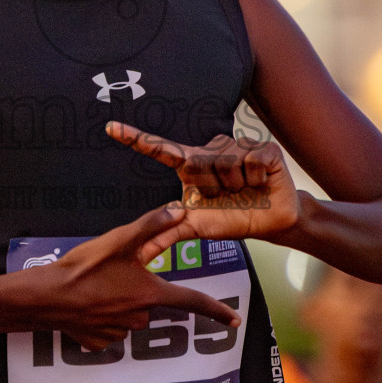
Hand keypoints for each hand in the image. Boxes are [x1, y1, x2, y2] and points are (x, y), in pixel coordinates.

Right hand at [23, 203, 240, 349]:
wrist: (45, 297)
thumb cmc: (83, 269)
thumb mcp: (119, 240)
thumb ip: (151, 225)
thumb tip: (179, 211)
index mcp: (150, 294)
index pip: (193, 302)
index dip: (216, 310)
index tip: (234, 319)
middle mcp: (139, 317)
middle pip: (149, 301)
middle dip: (136, 288)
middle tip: (112, 274)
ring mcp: (118, 333)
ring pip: (127, 314)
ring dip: (116, 300)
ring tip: (94, 285)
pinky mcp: (97, 342)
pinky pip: (105, 327)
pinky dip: (98, 314)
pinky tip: (85, 303)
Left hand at [105, 123, 300, 262]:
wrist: (271, 223)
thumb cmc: (232, 220)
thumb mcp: (197, 227)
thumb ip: (168, 235)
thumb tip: (140, 254)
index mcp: (192, 166)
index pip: (160, 149)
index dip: (135, 138)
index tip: (109, 128)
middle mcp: (212, 151)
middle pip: (200, 162)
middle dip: (213, 187)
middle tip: (227, 196)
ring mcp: (238, 145)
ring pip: (226, 162)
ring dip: (237, 185)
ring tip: (247, 190)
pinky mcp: (263, 148)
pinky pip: (251, 160)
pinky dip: (255, 179)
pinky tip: (260, 183)